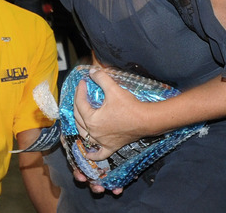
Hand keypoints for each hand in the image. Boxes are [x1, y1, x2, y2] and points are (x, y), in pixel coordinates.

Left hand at [71, 68, 147, 192]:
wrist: (146, 120)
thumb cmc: (129, 106)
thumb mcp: (113, 89)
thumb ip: (101, 78)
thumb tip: (92, 71)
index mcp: (91, 119)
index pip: (80, 103)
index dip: (80, 91)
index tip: (83, 82)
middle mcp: (94, 132)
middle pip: (79, 118)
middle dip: (78, 104)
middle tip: (81, 94)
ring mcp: (102, 141)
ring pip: (84, 135)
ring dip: (80, 125)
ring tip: (80, 116)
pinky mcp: (111, 147)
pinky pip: (100, 154)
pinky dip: (93, 154)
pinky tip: (88, 154)